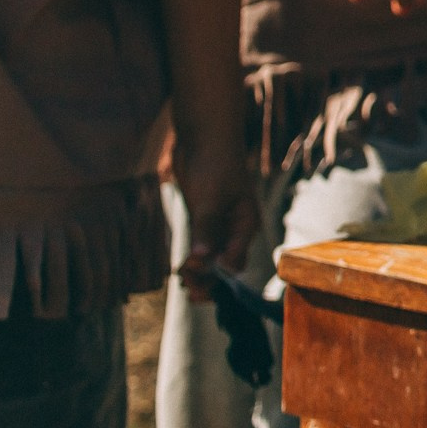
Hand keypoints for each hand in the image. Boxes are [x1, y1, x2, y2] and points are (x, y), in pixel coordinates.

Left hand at [172, 128, 256, 301]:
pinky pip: (201, 246)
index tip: (196, 282)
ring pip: (212, 258)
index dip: (219, 276)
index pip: (236, 260)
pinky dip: (192, 259)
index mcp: (246, 224)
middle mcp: (236, 228)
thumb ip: (207, 229)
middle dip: (209, 280)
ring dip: (199, 272)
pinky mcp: (205, 219)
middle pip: (226, 264)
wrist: (205, 137)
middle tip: (189, 290)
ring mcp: (220, 224)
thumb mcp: (210, 198)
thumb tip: (203, 261)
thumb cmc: (214, 164)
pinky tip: (180, 270)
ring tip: (182, 282)